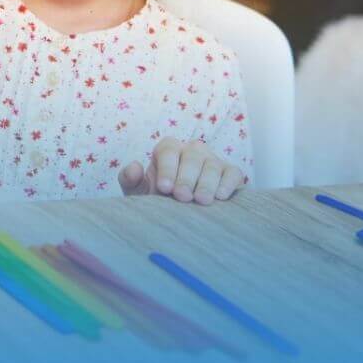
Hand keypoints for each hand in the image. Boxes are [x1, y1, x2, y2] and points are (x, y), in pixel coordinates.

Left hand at [119, 137, 245, 204]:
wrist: (181, 214)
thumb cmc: (157, 198)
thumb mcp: (139, 191)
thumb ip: (130, 179)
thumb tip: (135, 167)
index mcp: (168, 148)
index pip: (168, 151)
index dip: (167, 169)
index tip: (164, 188)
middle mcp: (192, 149)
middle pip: (192, 157)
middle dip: (187, 178)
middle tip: (183, 197)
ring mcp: (213, 159)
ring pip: (213, 165)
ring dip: (207, 183)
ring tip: (201, 200)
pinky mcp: (230, 172)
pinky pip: (233, 173)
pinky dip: (228, 183)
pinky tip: (221, 197)